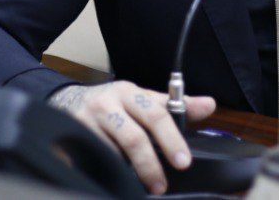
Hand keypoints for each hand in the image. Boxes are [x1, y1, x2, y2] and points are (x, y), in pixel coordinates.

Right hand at [48, 80, 215, 194]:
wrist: (68, 101)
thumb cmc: (115, 104)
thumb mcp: (144, 100)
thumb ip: (176, 105)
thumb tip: (209, 105)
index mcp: (129, 92)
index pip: (156, 114)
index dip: (172, 139)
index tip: (184, 161)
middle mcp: (107, 105)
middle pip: (134, 137)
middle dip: (150, 164)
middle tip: (162, 184)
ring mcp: (86, 122)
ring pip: (111, 152)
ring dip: (129, 172)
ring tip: (143, 186)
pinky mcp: (71, 138)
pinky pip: (91, 159)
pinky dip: (106, 172)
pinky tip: (116, 181)